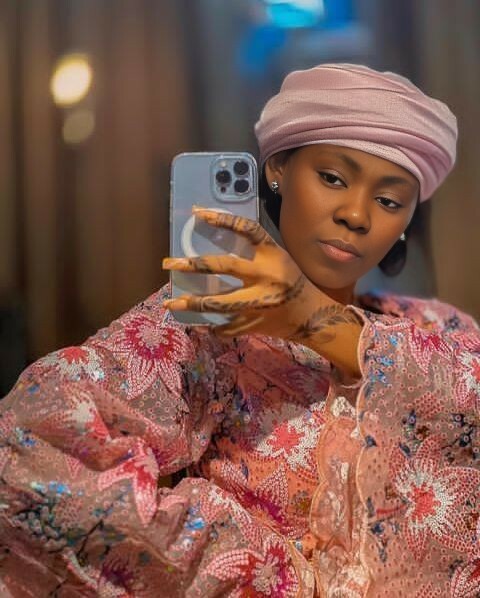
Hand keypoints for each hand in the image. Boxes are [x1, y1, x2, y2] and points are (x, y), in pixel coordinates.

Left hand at [162, 206, 321, 338]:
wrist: (312, 315)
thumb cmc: (292, 281)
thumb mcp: (279, 259)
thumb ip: (254, 252)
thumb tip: (218, 239)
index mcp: (272, 255)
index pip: (247, 230)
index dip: (222, 219)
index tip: (197, 213)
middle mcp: (264, 276)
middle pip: (224, 266)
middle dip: (193, 265)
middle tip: (169, 263)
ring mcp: (258, 302)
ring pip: (218, 303)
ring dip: (192, 303)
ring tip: (170, 302)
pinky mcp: (254, 323)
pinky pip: (226, 326)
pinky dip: (212, 326)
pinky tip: (201, 324)